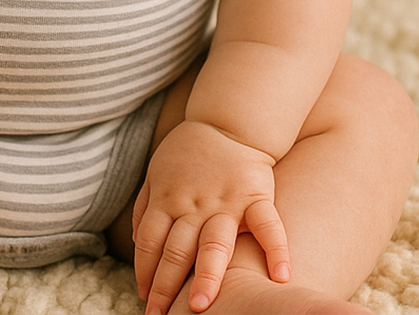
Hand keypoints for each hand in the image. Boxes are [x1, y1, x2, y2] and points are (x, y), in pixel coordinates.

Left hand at [132, 121, 289, 313]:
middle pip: (177, 248)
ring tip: (202, 305)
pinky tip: (282, 276)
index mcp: (167, 198)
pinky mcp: (256, 195)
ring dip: (206, 275)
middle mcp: (194, 203)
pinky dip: (277, 249)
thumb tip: (136, 243)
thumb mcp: (157, 172)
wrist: (227, 122)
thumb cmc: (188, 152)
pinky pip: (267, 224)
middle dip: (167, 285)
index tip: (145, 299)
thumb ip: (146, 207)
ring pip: (214, 243)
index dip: (145, 272)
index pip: (150, 241)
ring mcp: (226, 201)